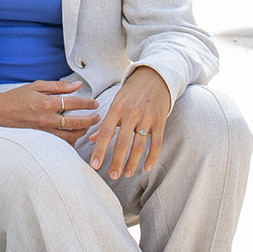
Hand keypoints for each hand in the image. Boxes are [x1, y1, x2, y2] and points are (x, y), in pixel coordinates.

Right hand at [0, 79, 99, 141]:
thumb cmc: (17, 97)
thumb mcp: (37, 86)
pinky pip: (61, 144)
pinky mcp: (41, 139)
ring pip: (70, 137)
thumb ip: (59, 86)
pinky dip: (70, 141)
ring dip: (82, 132)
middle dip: (90, 120)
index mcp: (46, 102)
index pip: (74, 103)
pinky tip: (74, 136)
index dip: (87, 103)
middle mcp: (46, 119)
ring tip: (87, 126)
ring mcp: (44, 131)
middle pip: (76, 123)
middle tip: (97, 117)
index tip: (95, 103)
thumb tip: (78, 85)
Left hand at [85, 65, 173, 181]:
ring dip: (132, 163)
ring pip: (138, 146)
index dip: (99, 150)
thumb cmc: (132, 91)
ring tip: (126, 174)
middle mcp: (131, 113)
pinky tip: (147, 168)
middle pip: (122, 143)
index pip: (105, 133)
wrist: (156, 76)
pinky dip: (152, 157)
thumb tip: (92, 139)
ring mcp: (147, 118)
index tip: (95, 165)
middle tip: (112, 175)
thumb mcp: (116, 102)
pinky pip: (156, 143)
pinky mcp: (160, 121)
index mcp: (116, 108)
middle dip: (116, 162)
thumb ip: (106, 121)